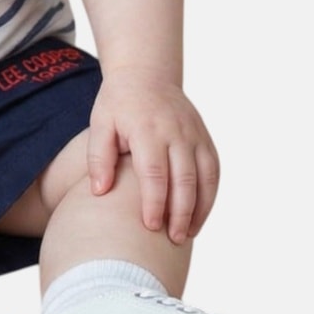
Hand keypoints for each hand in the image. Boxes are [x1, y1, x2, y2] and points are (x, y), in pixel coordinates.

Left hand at [87, 70, 219, 244]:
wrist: (146, 74)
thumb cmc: (118, 104)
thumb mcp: (100, 123)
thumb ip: (99, 157)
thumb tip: (100, 192)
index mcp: (148, 129)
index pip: (154, 172)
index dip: (154, 202)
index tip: (149, 226)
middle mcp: (176, 132)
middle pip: (184, 179)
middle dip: (180, 213)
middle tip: (172, 239)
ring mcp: (194, 134)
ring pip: (205, 178)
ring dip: (199, 209)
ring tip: (186, 235)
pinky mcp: (205, 138)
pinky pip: (214, 171)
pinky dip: (210, 196)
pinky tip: (198, 217)